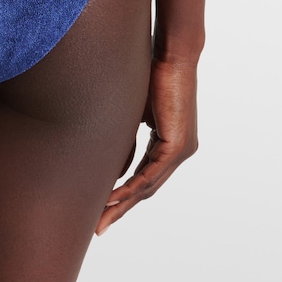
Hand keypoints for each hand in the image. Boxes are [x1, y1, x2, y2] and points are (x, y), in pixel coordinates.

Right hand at [96, 58, 198, 234]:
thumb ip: (127, 134)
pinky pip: (151, 174)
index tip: (103, 206)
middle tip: (99, 226)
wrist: (172, 55)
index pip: (145, 176)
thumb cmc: (154, 73)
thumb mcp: (136, 110)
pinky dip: (131, 188)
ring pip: (148, 185)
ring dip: (123, 203)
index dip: (124, 193)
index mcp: (171, 141)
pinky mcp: (178, 145)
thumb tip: (112, 159)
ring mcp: (182, 149)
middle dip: (121, 208)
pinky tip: (113, 198)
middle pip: (146, 188)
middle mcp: (180, 150)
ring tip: (101, 218)